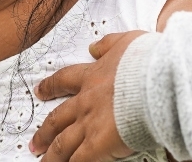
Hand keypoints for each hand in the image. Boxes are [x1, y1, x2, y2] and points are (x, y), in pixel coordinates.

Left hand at [29, 31, 145, 161]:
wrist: (156, 80)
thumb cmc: (147, 62)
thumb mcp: (126, 42)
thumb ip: (108, 44)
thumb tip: (94, 47)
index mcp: (92, 76)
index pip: (64, 80)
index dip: (50, 86)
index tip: (40, 91)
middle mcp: (86, 101)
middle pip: (57, 118)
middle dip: (44, 131)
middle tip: (35, 141)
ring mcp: (89, 123)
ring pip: (63, 142)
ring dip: (52, 154)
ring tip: (43, 161)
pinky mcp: (98, 143)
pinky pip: (79, 159)